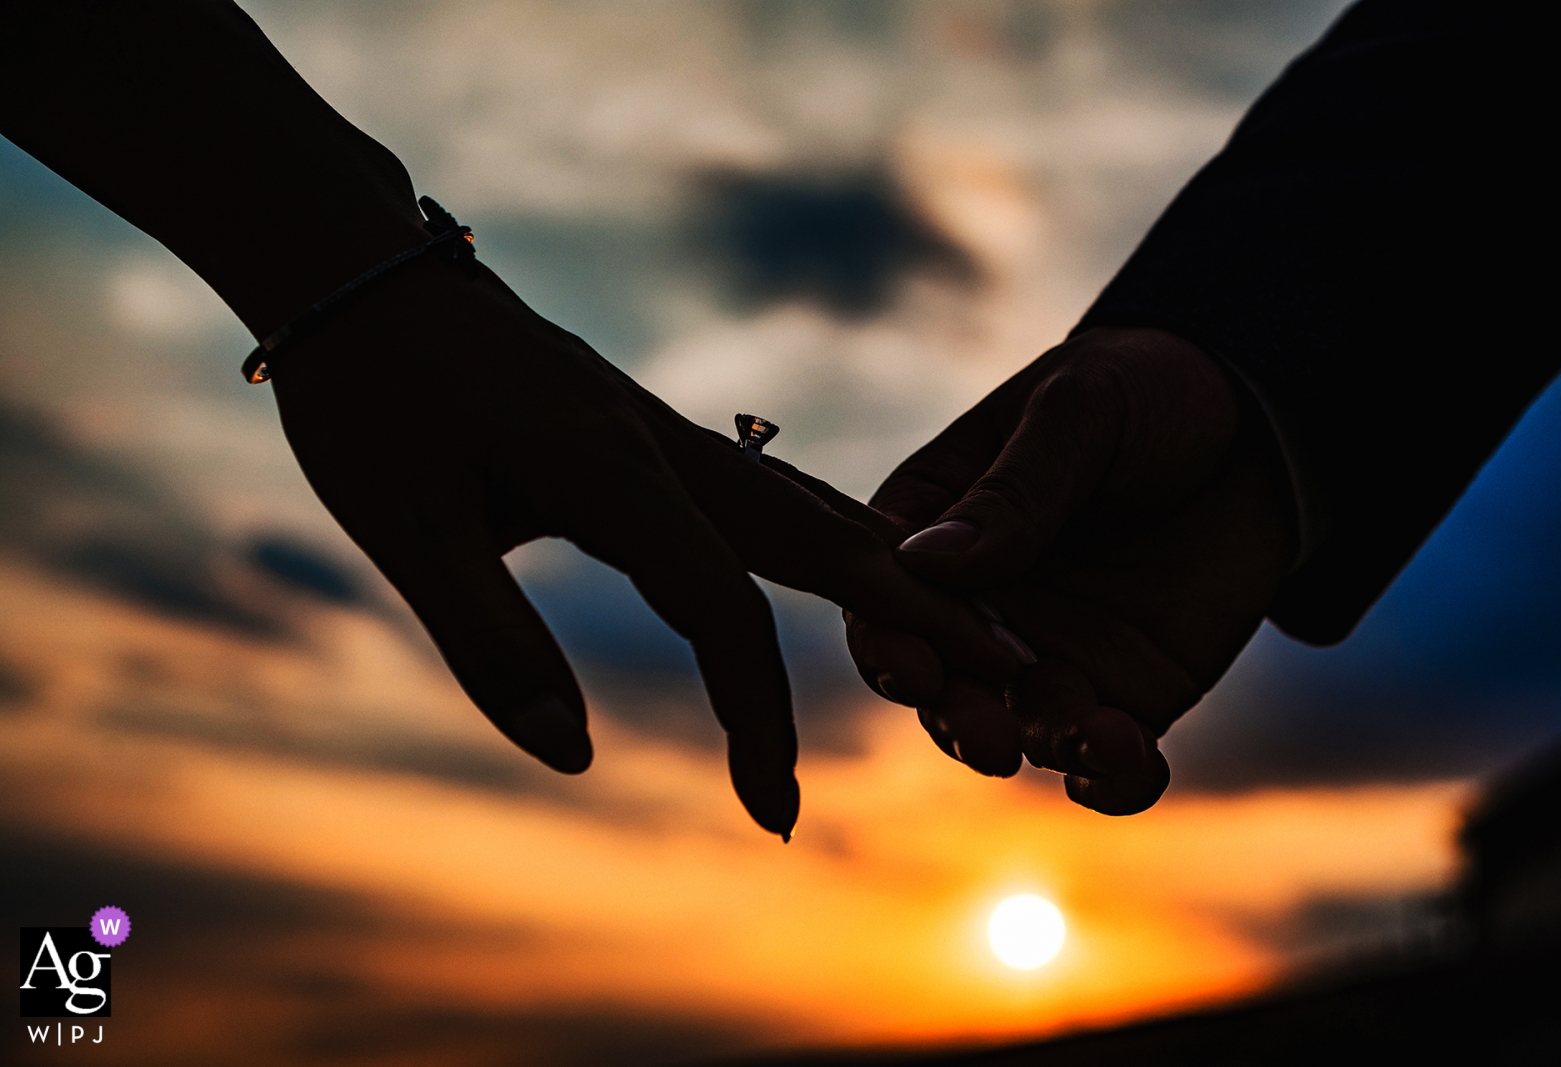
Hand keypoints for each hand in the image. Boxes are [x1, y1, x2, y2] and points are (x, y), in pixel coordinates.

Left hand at [270, 253, 1026, 836]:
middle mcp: (669, 448)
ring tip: (977, 618)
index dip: (758, 716)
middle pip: (823, 541)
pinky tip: (858, 556)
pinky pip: (773, 491)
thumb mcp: (405, 527)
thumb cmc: (370, 400)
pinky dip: (837, 536)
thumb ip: (490, 640)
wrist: (362, 274)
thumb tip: (573, 756)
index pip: (725, 614)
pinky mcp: (652, 429)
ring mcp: (669, 432)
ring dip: (896, 569)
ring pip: (811, 507)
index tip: (772, 813)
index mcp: (616, 476)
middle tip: (1012, 674)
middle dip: (921, 613)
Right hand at [845, 327, 1295, 813]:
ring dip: (1038, 747)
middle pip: (941, 682)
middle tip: (988, 737)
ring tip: (1087, 738)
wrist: (1258, 423)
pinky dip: (1113, 779)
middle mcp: (974, 608)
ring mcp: (1045, 658)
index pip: (885, 597)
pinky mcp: (1123, 693)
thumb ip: (1014, 491)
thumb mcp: (1078, 413)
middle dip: (958, 717)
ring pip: (1016, 729)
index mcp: (933, 528)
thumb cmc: (1141, 390)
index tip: (914, 665)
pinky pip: (1104, 758)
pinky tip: (1133, 765)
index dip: (889, 639)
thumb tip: (926, 561)